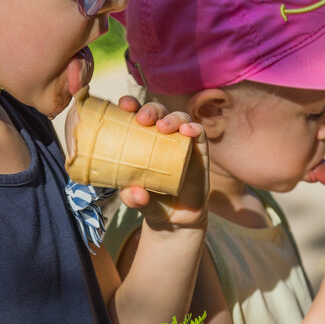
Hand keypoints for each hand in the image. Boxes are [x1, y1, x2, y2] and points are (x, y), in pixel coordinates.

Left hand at [114, 96, 208, 230]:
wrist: (175, 219)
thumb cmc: (150, 201)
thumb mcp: (135, 200)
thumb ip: (132, 198)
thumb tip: (136, 194)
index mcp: (142, 139)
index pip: (136, 114)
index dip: (131, 105)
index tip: (124, 105)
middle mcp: (163, 136)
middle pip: (159, 112)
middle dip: (151, 109)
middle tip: (142, 119)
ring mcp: (183, 142)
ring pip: (181, 118)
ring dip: (172, 118)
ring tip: (163, 127)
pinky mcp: (200, 152)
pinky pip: (200, 135)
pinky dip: (194, 128)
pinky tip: (188, 130)